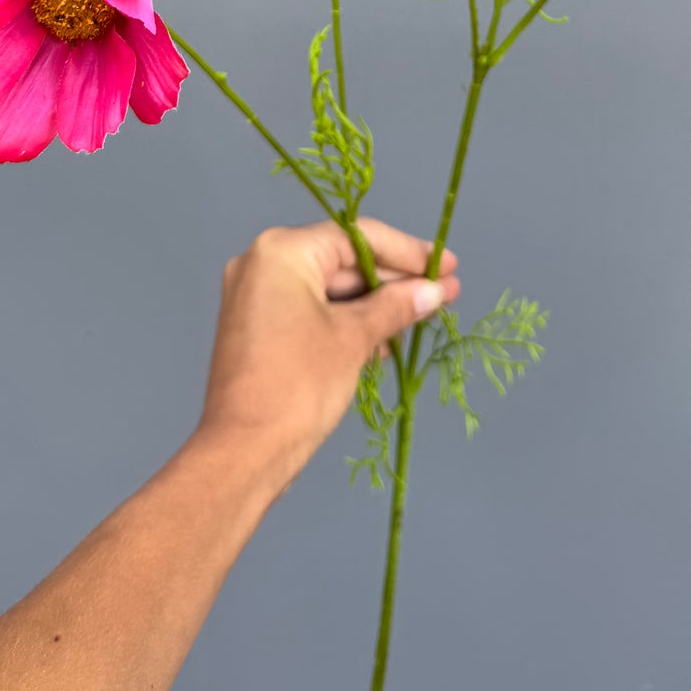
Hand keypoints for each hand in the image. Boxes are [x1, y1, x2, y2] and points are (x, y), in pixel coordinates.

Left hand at [197, 217, 459, 490]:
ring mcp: (256, 296)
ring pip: (330, 289)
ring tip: (423, 318)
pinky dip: (347, 322)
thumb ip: (395, 306)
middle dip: (394, 281)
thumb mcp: (353, 339)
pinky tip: (385, 341)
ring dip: (375, 305)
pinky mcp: (257, 328)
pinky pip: (312, 311)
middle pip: (343, 261)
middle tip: (444, 292)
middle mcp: (262, 263)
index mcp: (282, 251)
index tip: (446, 265)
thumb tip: (432, 290)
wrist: (244, 453)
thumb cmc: (296, 387)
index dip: (408, 252)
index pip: (357, 237)